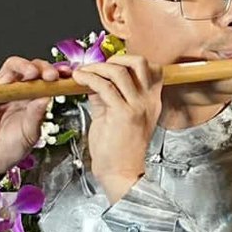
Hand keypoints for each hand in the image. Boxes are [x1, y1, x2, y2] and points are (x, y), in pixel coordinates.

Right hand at [0, 56, 62, 174]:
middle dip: (43, 67)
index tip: (68, 75)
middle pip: (30, 67)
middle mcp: (17, 91)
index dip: (56, 73)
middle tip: (52, 75)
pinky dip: (4, 83)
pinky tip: (12, 90)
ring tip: (34, 74)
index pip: (45, 78)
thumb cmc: (10, 147)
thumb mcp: (30, 133)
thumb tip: (48, 96)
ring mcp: (1, 90)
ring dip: (24, 66)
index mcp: (32, 98)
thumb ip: (37, 115)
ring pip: (12, 67)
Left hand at [70, 53, 161, 203]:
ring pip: (119, 71)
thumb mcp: (115, 117)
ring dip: (97, 67)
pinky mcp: (123, 114)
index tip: (111, 65)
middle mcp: (148, 101)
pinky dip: (89, 78)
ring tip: (83, 72)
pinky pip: (104, 87)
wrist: (120, 173)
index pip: (152, 69)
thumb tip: (94, 80)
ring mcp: (137, 107)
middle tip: (98, 66)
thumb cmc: (118, 150)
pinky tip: (78, 79)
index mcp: (152, 102)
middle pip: (140, 63)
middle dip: (117, 58)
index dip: (131, 61)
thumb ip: (107, 97)